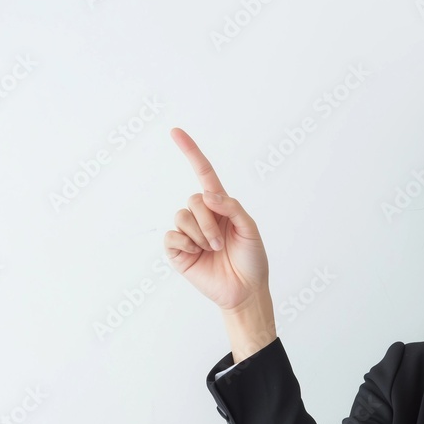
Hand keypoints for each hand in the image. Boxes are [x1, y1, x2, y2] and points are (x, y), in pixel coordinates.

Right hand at [164, 128, 269, 312]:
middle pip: (193, 200)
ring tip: (212, 250)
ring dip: (200, 234)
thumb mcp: (250, 229)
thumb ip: (231, 207)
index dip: (191, 152)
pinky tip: (197, 254)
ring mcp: (189, 233)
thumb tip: (207, 195)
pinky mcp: (178, 251)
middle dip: (207, 221)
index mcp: (221, 206)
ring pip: (181, 217)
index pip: (203, 173)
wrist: (245, 291)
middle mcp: (203, 216)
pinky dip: (185, 244)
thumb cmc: (252, 259)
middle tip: (220, 242)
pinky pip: (171, 236)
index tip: (176, 132)